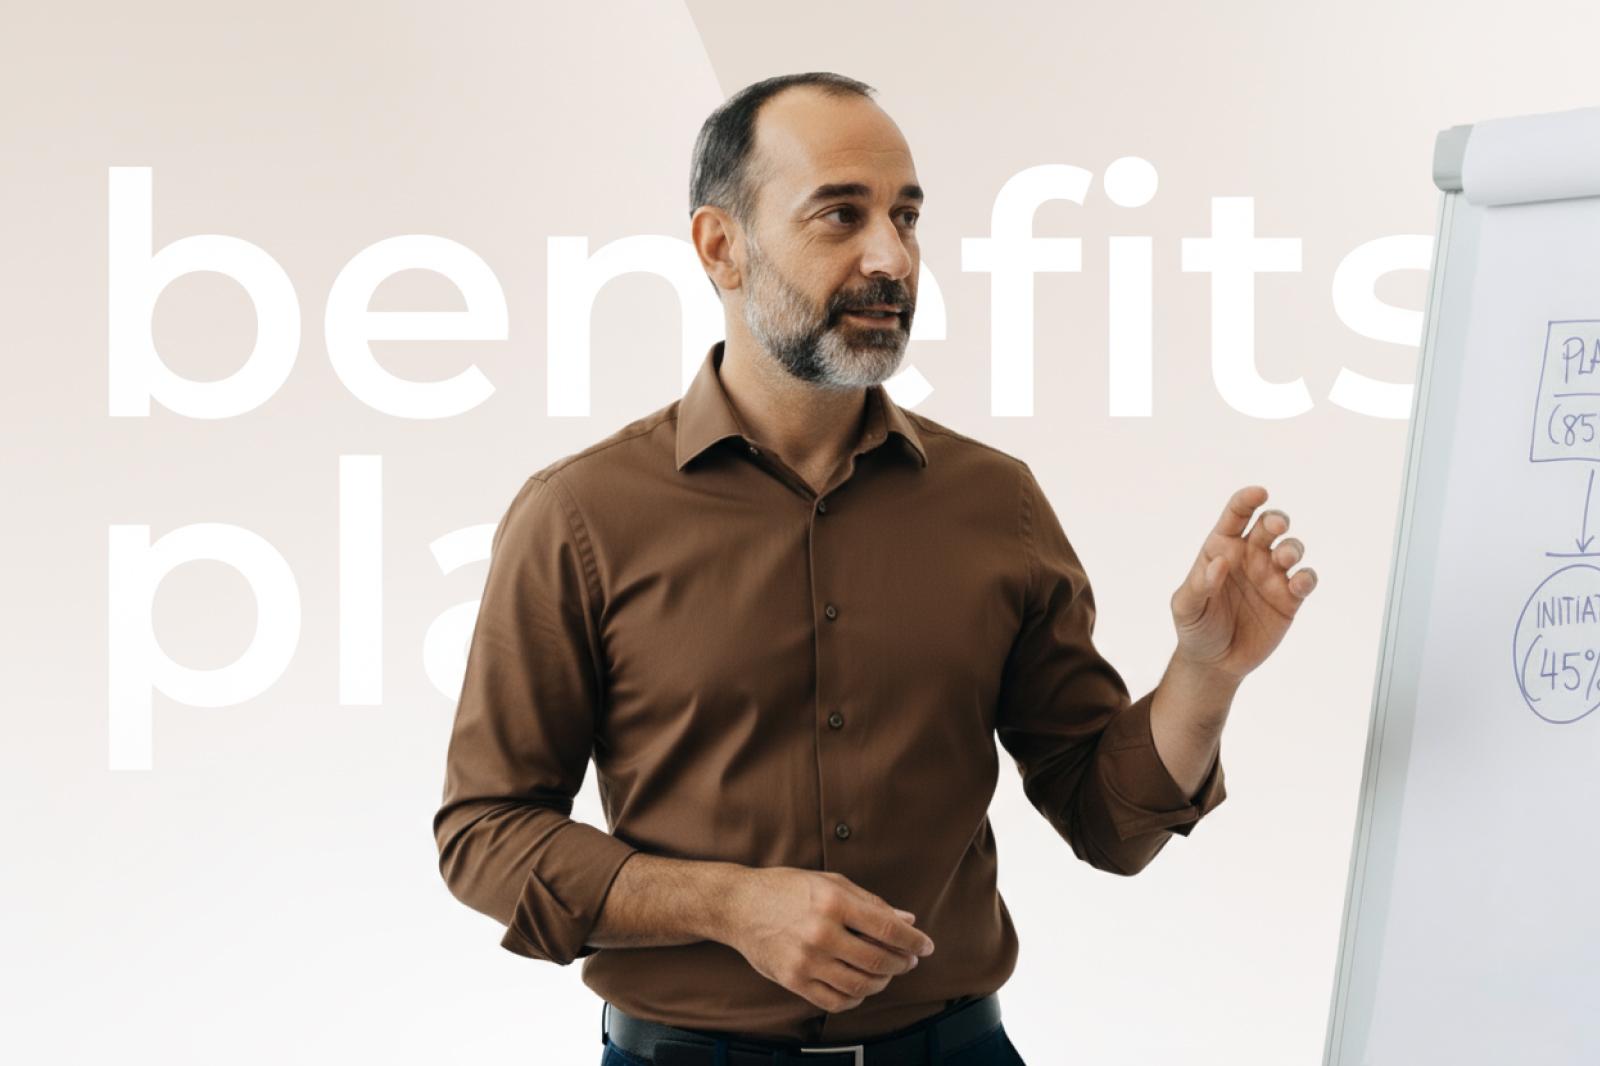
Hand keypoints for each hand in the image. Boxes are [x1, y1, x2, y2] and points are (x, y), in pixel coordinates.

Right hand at [723, 867, 933, 1013]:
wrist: (738, 905)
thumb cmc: (787, 889)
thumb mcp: (830, 883)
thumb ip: (871, 903)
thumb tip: (907, 920)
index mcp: (834, 902)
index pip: (888, 929)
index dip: (914, 941)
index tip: (926, 946)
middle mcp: (821, 932)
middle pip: (878, 960)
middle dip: (902, 963)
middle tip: (908, 960)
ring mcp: (806, 960)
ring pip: (860, 985)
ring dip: (882, 982)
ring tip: (886, 972)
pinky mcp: (793, 981)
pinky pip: (836, 1001)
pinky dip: (856, 998)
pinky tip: (860, 986)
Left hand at [1169, 485, 1316, 682]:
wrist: (1215, 662)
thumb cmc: (1196, 627)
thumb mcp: (1186, 607)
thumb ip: (1199, 584)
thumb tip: (1219, 562)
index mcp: (1221, 548)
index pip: (1236, 515)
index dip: (1248, 500)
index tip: (1259, 493)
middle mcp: (1250, 556)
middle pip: (1270, 525)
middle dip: (1276, 520)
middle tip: (1275, 526)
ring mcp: (1272, 576)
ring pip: (1292, 548)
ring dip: (1293, 548)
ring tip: (1284, 558)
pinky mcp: (1289, 599)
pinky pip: (1306, 580)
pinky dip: (1307, 577)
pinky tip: (1298, 583)